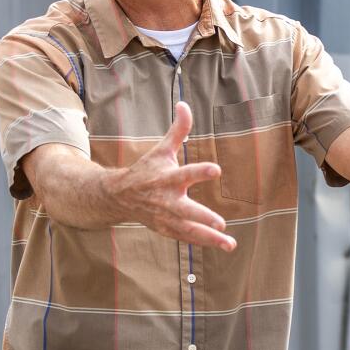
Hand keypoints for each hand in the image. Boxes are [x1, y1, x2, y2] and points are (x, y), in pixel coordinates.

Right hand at [111, 103, 236, 250]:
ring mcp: (165, 218)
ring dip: (209, 238)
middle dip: (202, 217)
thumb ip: (177, 130)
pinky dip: (201, 242)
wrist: (119, 197)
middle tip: (221, 223)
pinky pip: (185, 238)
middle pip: (185, 210)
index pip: (185, 174)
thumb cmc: (146, 170)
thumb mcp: (161, 150)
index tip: (217, 169)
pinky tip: (220, 245)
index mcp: (166, 178)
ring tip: (230, 244)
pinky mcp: (165, 229)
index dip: (201, 171)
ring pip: (188, 230)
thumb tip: (185, 104)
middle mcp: (166, 200)